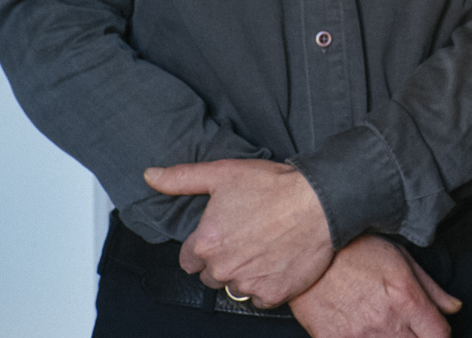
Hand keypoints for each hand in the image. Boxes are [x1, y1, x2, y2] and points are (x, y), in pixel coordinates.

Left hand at [143, 158, 333, 308]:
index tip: (226, 234)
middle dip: (224, 261)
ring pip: (235, 287)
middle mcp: (222, 268)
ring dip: (245, 273)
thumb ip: (182, 178)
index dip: (206, 246)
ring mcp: (247, 283)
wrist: (322, 202)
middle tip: (248, 238)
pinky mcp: (272, 294)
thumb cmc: (275, 186)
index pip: (189, 260)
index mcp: (205, 243)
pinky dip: (267, 284)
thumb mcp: (224, 174)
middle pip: (211, 276)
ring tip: (265, 248)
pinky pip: (260, 298)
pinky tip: (278, 262)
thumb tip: (150, 176)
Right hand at [289, 235, 460, 337]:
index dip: (441, 334)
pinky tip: (365, 333)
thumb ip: (431, 289)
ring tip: (387, 330)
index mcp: (406, 299)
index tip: (435, 330)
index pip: (439, 335)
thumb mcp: (402, 260)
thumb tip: (454, 308)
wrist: (309, 256)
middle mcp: (385, 322)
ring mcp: (358, 337)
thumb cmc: (357, 252)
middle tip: (411, 329)